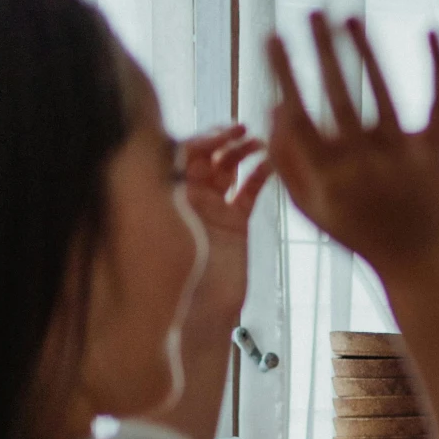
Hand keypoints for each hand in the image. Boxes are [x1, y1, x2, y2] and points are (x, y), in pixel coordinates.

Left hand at [180, 124, 265, 316]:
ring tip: (259, 142)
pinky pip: (247, 191)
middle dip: (223, 139)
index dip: (201, 138)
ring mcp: (213, 208)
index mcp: (168, 194)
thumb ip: (171, 181)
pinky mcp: (235, 222)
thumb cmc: (179, 269)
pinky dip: (260, 176)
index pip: (182, 153)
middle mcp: (188, 197)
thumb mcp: (171, 218)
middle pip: (206, 156)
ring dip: (243, 152)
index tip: (221, 134)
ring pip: (229, 169)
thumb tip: (168, 143)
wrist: (203, 308)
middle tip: (241, 130)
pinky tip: (271, 164)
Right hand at [265, 14, 438, 278]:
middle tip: (310, 11)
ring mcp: (403, 156)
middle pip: (340, 95)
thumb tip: (271, 107)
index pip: (299, 113)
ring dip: (365, 51)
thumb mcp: (311, 207)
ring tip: (348, 17)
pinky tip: (430, 29)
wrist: (418, 258)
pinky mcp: (435, 152)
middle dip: (322, 50)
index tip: (272, 36)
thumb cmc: (358, 229)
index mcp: (330, 177)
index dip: (284, 72)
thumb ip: (286, 163)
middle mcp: (366, 164)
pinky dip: (437, 66)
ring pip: (384, 92)